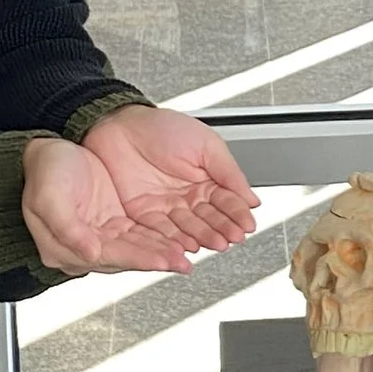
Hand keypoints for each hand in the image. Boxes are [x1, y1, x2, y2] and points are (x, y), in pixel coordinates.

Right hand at [20, 135, 195, 275]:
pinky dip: (157, 236)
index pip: (108, 257)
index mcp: (63, 248)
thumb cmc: (44, 171)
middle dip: (155, 259)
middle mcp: (84, 247)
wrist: (48, 151)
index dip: (137, 259)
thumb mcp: (48, 197)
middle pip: (125, 256)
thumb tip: (90, 254)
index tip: (162, 261)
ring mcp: (99, 234)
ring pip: (135, 246)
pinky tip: (176, 239)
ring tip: (185, 255)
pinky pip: (138, 233)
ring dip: (160, 251)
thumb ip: (68, 228)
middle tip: (182, 263)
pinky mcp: (112, 221)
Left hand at [79, 104, 257, 267]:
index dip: (238, 214)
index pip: (228, 202)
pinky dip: (176, 240)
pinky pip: (163, 231)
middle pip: (211, 219)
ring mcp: (168, 206)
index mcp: (207, 180)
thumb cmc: (163, 128)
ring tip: (215, 243)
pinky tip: (189, 245)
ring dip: (204, 238)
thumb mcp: (206, 144)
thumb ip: (229, 172)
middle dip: (223, 228)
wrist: (121, 126)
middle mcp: (189, 197)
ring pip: (190, 228)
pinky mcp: (145, 214)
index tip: (247, 224)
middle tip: (233, 237)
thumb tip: (251, 198)